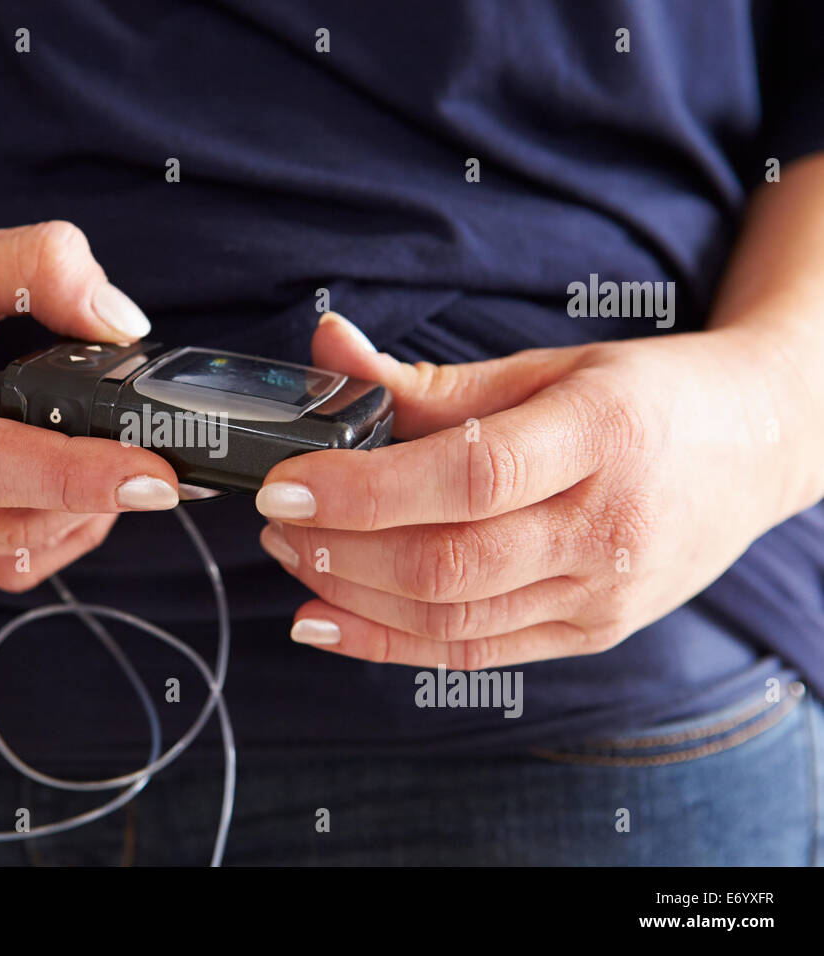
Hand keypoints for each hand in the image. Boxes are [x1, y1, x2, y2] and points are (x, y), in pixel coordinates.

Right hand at [0, 206, 180, 591]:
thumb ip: (32, 267)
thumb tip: (122, 319)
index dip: (72, 473)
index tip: (156, 473)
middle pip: (4, 522)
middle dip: (97, 495)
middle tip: (166, 454)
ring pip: (10, 552)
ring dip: (79, 514)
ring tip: (114, 454)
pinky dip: (52, 524)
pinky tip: (70, 475)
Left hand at [257, 311, 817, 667]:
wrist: (759, 449)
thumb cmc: (643, 397)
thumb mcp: (545, 368)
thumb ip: (428, 379)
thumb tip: (326, 345)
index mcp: (603, 436)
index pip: (468, 475)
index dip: (363, 489)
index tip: (285, 486)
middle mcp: (609, 528)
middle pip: (448, 562)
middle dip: (339, 550)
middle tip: (277, 521)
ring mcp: (604, 595)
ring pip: (451, 618)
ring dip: (351, 596)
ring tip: (293, 556)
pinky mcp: (591, 634)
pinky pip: (473, 654)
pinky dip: (386, 645)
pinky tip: (326, 621)